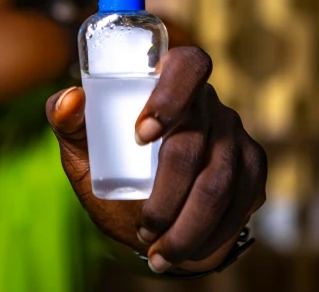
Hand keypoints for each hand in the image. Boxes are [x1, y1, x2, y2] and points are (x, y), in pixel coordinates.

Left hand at [45, 46, 266, 273]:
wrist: (139, 212)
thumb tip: (71, 99)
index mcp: (167, 81)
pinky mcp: (252, 166)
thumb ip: (66, 119)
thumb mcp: (81, 147)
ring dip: (189, 227)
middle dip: (168, 195)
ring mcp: (234, 134)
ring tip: (159, 253)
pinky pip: (241, 201)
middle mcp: (207, 102)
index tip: (141, 136)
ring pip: (220, 180)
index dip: (171, 95)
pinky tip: (187, 251)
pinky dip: (213, 236)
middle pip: (197, 139)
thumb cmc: (107, 168)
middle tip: (144, 228)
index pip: (187, 65)